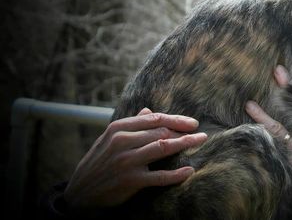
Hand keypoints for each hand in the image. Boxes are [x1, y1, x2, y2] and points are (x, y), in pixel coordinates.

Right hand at [63, 108, 207, 211]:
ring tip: (201, 141)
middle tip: (201, 134)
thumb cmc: (99, 163)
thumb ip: (131, 125)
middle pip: (162, 132)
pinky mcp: (130, 180)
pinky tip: (189, 171)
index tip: (193, 123)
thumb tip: (149, 110)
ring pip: (163, 148)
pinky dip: (176, 174)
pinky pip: (159, 176)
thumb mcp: (109, 140)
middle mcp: (122, 142)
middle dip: (184, 132)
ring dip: (185, 144)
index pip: (155, 119)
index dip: (177, 119)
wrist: (79, 193)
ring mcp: (126, 161)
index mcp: (118, 128)